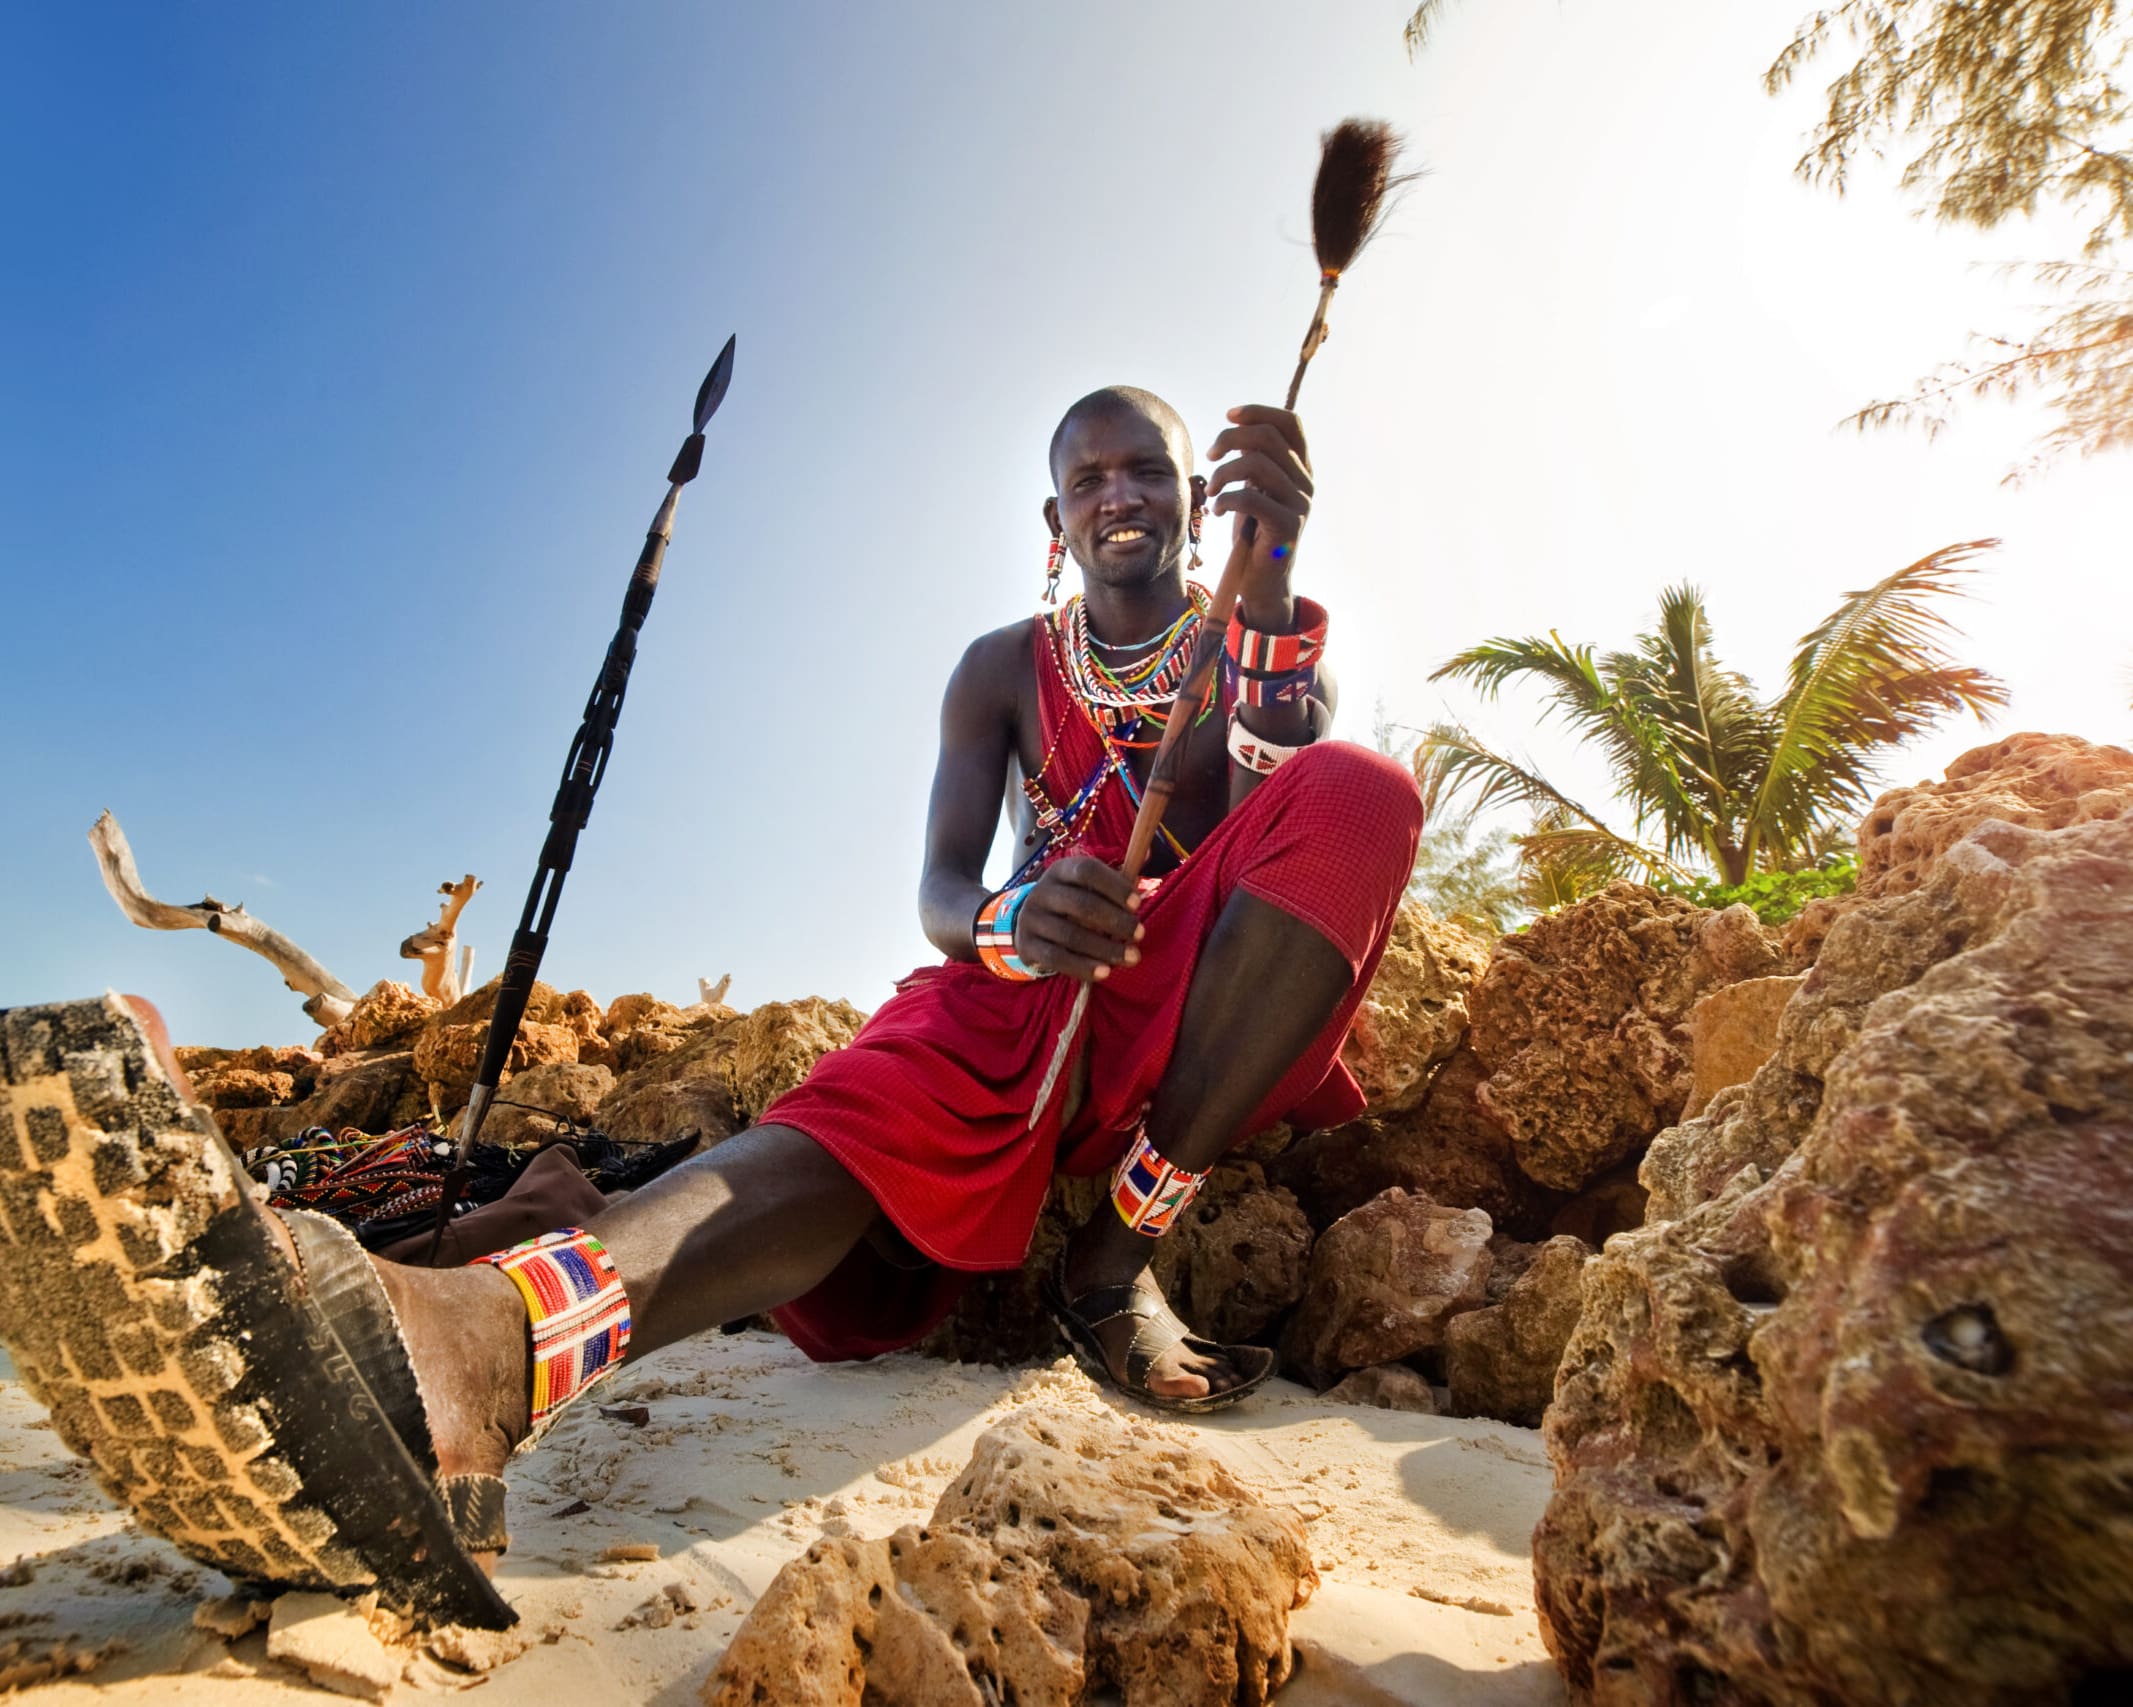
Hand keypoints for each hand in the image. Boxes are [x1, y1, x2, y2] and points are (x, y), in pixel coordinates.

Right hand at [1015, 856, 1143, 981]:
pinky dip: (1083, 967)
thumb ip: (1114, 880)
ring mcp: (1031, 919)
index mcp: (1061, 871)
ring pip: (1070, 935)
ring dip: (1105, 948)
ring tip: (1131, 958)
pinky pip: (1056, 958)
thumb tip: (1147, 858)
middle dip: (1115, 921)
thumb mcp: (1086, 886)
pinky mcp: (1027, 946)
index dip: (1114, 886)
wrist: (1028, 925)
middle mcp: (1042, 891)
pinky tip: (1105, 973)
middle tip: (1140, 935)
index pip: (1087, 870)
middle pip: (1081, 904)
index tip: (1137, 904)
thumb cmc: (1071, 903)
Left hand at [1206, 405, 1311, 622]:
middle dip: (1230, 440)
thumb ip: (1255, 462)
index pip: (1290, 423)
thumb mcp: (1255, 489)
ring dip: (1223, 473)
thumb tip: (1236, 430)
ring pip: (1257, 465)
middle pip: (1269, 438)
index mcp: (1301, 469)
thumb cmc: (1254, 533)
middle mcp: (1306, 482)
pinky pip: (1250, 497)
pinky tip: (1217, 510)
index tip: (1229, 416)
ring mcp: (1300, 504)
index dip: (1259, 412)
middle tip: (1211, 457)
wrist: (1263, 581)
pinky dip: (1225, 499)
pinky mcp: (1287, 526)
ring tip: (1211, 490)